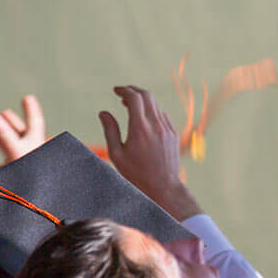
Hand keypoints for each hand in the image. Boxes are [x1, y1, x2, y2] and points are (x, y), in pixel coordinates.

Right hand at [0, 95, 47, 173]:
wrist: (35, 207)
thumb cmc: (33, 179)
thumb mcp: (17, 155)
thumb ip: (5, 138)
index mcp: (36, 144)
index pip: (34, 121)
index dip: (30, 109)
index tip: (27, 98)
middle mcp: (30, 153)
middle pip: (21, 133)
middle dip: (12, 122)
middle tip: (6, 112)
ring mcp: (21, 166)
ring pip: (8, 149)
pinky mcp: (12, 180)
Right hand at [100, 87, 200, 220]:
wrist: (163, 186)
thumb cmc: (136, 174)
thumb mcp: (117, 154)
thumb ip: (110, 130)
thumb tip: (103, 112)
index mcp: (140, 128)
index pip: (134, 98)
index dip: (124, 90)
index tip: (115, 90)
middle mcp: (156, 125)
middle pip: (147, 96)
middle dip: (133, 90)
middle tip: (121, 93)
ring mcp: (167, 128)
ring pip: (155, 105)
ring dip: (142, 101)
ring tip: (129, 105)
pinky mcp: (173, 133)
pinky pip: (162, 115)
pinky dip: (151, 111)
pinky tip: (143, 118)